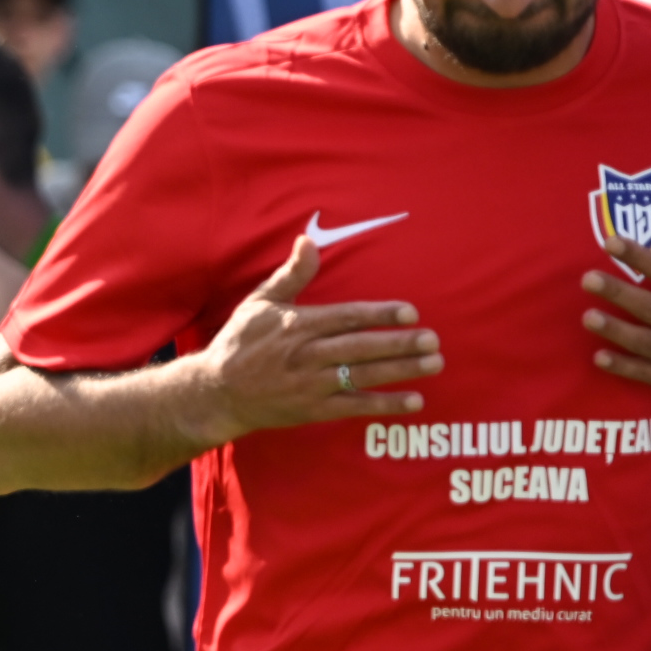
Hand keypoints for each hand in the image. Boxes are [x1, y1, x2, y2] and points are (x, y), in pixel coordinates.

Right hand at [193, 237, 440, 443]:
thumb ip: (291, 274)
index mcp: (297, 325)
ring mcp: (311, 384)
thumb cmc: (240, 343)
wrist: (216, 392)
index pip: (346, 317)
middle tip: (433, 339)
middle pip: (361, 347)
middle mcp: (306, 355)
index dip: (380, 315)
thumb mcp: (260, 302)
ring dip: (401, 371)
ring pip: (363, 375)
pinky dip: (385, 405)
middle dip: (399, 344)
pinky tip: (415, 401)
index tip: (410, 312)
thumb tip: (309, 240)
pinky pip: (355, 406)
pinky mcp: (313, 409)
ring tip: (434, 363)